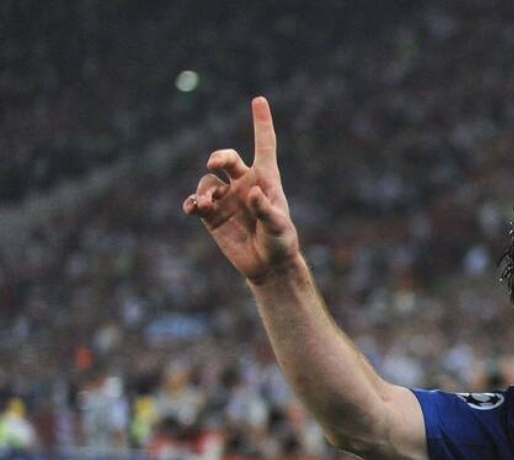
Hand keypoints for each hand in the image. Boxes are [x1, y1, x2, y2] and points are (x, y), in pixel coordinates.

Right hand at [182, 97, 300, 283]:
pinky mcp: (212, 216)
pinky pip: (196, 203)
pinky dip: (192, 204)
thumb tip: (251, 193)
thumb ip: (266, 210)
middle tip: (215, 164)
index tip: (259, 99)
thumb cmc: (280, 242)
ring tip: (207, 205)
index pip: (264, 145)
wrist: (268, 265)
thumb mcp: (278, 227)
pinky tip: (193, 209)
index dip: (261, 122)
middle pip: (227, 159)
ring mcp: (226, 198)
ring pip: (207, 183)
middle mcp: (243, 184)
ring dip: (205, 192)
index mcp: (265, 179)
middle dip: (219, 157)